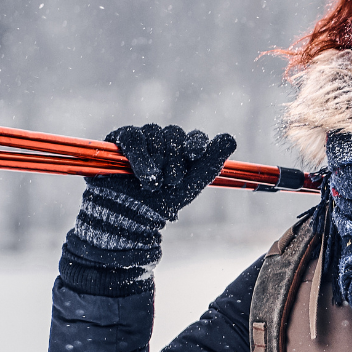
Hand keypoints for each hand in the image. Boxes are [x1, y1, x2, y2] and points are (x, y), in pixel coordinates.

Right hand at [60, 124, 235, 292]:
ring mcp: (144, 136)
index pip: (195, 137)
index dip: (196, 143)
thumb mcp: (189, 186)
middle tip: (172, 181)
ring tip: (155, 184)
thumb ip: (211, 162)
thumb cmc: (161, 201)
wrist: (129, 217)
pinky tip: (144, 175)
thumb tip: (230, 138)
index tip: (195, 154)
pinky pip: (133, 139)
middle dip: (175, 159)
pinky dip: (140, 157)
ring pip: (155, 134)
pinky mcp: (121, 138)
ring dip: (157, 161)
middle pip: (175, 134)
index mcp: (184, 148)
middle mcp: (164, 138)